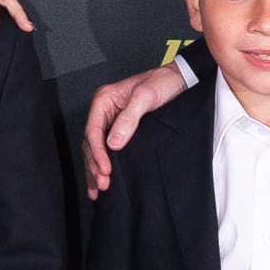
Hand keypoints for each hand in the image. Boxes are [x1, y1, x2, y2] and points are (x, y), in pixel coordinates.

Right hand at [81, 61, 189, 195]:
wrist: (178, 79)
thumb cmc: (161, 82)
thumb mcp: (145, 97)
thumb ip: (128, 119)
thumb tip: (114, 142)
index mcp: (104, 99)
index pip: (93, 130)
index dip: (97, 152)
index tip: (104, 168)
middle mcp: (104, 110)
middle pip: (91, 142)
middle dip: (95, 165)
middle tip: (102, 183)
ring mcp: (111, 120)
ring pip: (96, 148)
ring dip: (95, 169)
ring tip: (97, 189)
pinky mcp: (120, 129)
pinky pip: (106, 148)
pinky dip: (102, 164)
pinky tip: (102, 177)